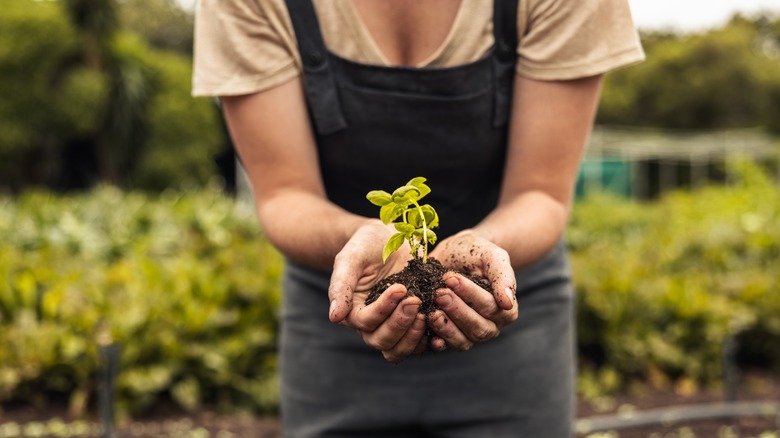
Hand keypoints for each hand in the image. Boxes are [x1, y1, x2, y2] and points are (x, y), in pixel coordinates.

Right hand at [328, 220, 426, 362]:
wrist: (388, 238)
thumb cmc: (365, 245)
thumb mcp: (350, 258)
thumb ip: (341, 285)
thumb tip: (334, 318)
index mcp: (353, 311)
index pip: (365, 322)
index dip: (383, 309)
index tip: (400, 287)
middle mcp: (372, 324)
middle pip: (382, 341)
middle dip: (400, 324)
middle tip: (415, 300)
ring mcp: (393, 326)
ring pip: (399, 349)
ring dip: (413, 336)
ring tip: (427, 313)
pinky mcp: (413, 323)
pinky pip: (419, 343)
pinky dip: (429, 338)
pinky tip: (439, 321)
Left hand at [426, 230, 517, 350]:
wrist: (454, 253)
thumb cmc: (476, 253)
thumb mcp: (492, 256)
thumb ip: (503, 276)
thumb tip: (507, 303)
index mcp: (506, 309)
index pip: (491, 307)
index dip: (471, 295)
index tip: (451, 278)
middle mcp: (490, 325)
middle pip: (478, 328)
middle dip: (457, 310)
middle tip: (439, 293)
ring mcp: (469, 333)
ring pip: (462, 340)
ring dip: (446, 327)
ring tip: (431, 311)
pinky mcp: (449, 336)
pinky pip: (445, 345)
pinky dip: (435, 340)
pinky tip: (425, 329)